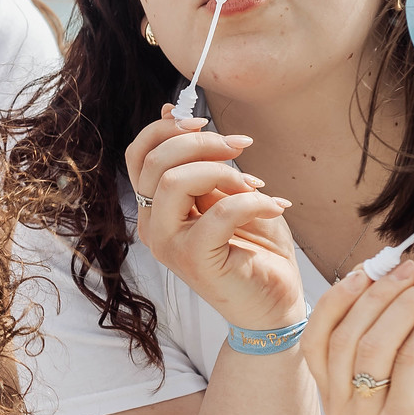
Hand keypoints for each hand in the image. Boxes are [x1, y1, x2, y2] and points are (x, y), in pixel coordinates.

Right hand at [124, 107, 302, 329]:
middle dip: (202, 143)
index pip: (138, 155)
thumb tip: (170, 111)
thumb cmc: (253, 247)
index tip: (206, 124)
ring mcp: (169, 246)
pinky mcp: (195, 261)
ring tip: (255, 186)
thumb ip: (200, 162)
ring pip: (175, 183)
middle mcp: (152, 226)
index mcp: (154, 207)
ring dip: (224, 172)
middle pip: (155, 163)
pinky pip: (220, 214)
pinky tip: (274, 208)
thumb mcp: (226, 192)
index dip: (166, 129)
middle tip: (241, 147)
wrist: (274, 302)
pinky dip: (254, 202)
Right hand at [303, 263, 413, 414]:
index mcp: (337, 406)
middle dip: (374, 294)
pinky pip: (408, 358)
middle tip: (407, 268)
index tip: (365, 270)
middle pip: (342, 339)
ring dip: (404, 303)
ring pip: (372, 346)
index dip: (336, 302)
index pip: (314, 344)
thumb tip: (386, 276)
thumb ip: (394, 331)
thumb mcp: (412, 366)